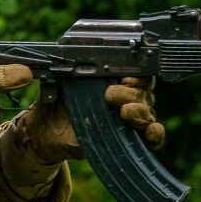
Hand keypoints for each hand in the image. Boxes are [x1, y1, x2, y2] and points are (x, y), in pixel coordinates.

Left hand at [10, 76, 164, 165]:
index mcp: (113, 79)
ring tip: (124, 112)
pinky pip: (152, 138)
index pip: (137, 71)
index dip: (136, 73)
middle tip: (111, 96)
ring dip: (140, 112)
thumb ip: (66, 70)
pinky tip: (151, 131)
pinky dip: (155, 135)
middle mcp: (126, 97)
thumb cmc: (54, 104)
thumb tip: (60, 61)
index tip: (123, 78)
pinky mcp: (128, 140)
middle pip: (145, 91)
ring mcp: (129, 119)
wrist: (45, 134)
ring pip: (148, 112)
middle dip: (132, 92)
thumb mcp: (58, 83)